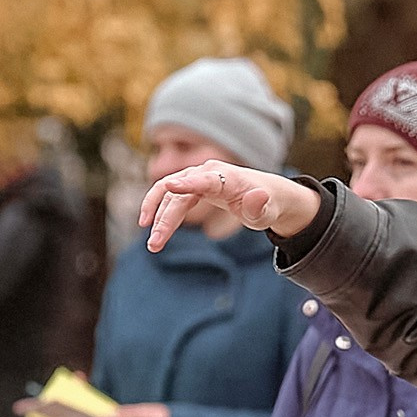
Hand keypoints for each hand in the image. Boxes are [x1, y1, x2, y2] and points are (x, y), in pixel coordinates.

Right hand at [143, 159, 316, 250]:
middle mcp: (209, 172)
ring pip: (168, 192)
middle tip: (154, 244)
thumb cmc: (266, 205)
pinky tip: (149, 225)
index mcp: (227, 178)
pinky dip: (158, 208)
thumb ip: (259, 207)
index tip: (170, 186)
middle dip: (165, 219)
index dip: (188, 184)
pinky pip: (169, 194)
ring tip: (152, 243)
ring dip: (157, 215)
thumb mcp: (266, 212)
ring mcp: (197, 176)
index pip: (205, 180)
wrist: (265, 193)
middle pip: (180, 194)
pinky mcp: (191, 184)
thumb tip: (258, 197)